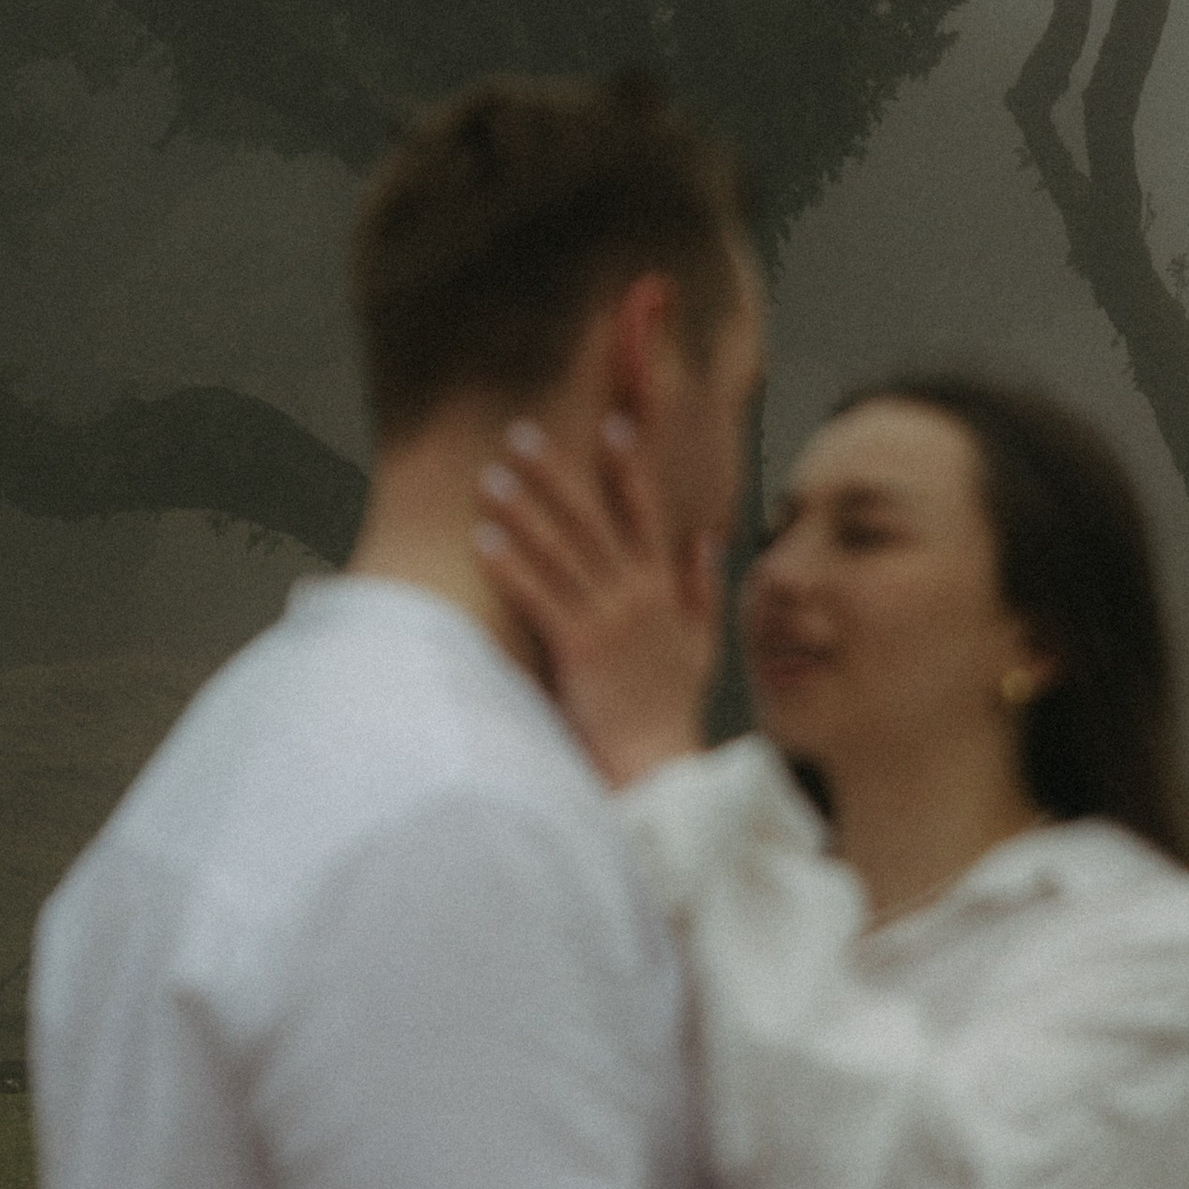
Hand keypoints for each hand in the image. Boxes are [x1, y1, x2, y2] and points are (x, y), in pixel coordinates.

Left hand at [473, 414, 724, 786]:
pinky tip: (483, 539)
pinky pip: (539, 596)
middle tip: (519, 433)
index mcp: (662, 588)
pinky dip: (511, 565)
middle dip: (554, 472)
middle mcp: (636, 593)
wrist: (658, 763)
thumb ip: (701, 589)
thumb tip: (705, 540)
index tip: (610, 425)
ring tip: (490, 477)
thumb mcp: (701, 643)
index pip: (643, 513)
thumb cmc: (670, 707)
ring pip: (559, 550)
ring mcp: (607, 618)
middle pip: (590, 518)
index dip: (627, 467)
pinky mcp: (578, 649)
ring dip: (523, 510)